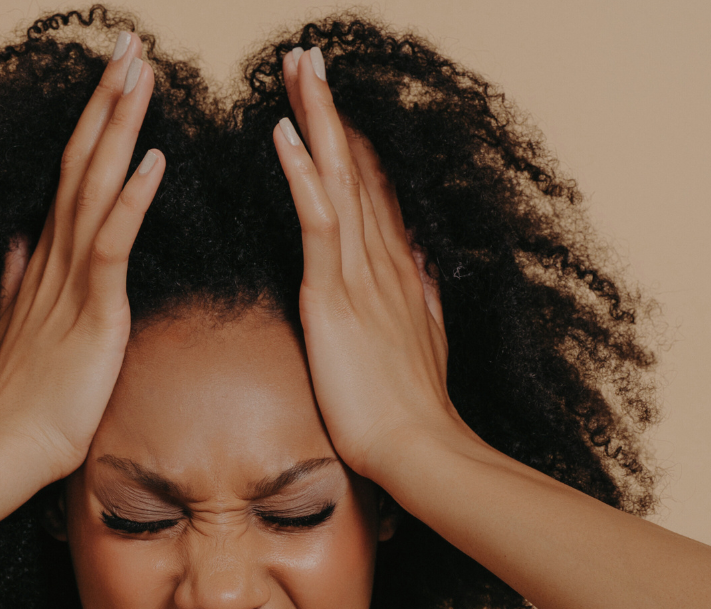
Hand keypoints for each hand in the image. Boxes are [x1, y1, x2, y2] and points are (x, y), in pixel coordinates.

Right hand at [0, 32, 165, 484]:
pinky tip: (152, 160)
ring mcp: (71, 279)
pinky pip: (112, 243)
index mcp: (49, 258)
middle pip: (84, 158)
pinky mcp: (93, 310)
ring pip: (96, 183)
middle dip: (109, 98)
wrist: (6, 449)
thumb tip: (17, 242)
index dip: (95, 119)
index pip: (75, 171)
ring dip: (120, 125)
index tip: (115, 73)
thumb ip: (19, 280)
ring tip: (141, 73)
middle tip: (131, 42)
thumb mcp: (18, 327)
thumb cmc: (22, 400)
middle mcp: (56, 255)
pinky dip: (131, 199)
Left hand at [272, 46, 468, 481]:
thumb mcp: (422, 341)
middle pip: (353, 166)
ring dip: (315, 119)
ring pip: (336, 177)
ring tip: (296, 68)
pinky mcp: (336, 297)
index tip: (335, 98)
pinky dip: (301, 176)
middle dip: (330, 108)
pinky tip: (283, 135)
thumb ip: (423, 296)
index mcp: (395, 270)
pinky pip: (316, 224)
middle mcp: (383, 259)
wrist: (420, 450)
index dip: (353, 139)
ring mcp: (362, 274)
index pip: (370, 188)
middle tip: (307, 55)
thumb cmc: (411, 413)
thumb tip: (427, 262)